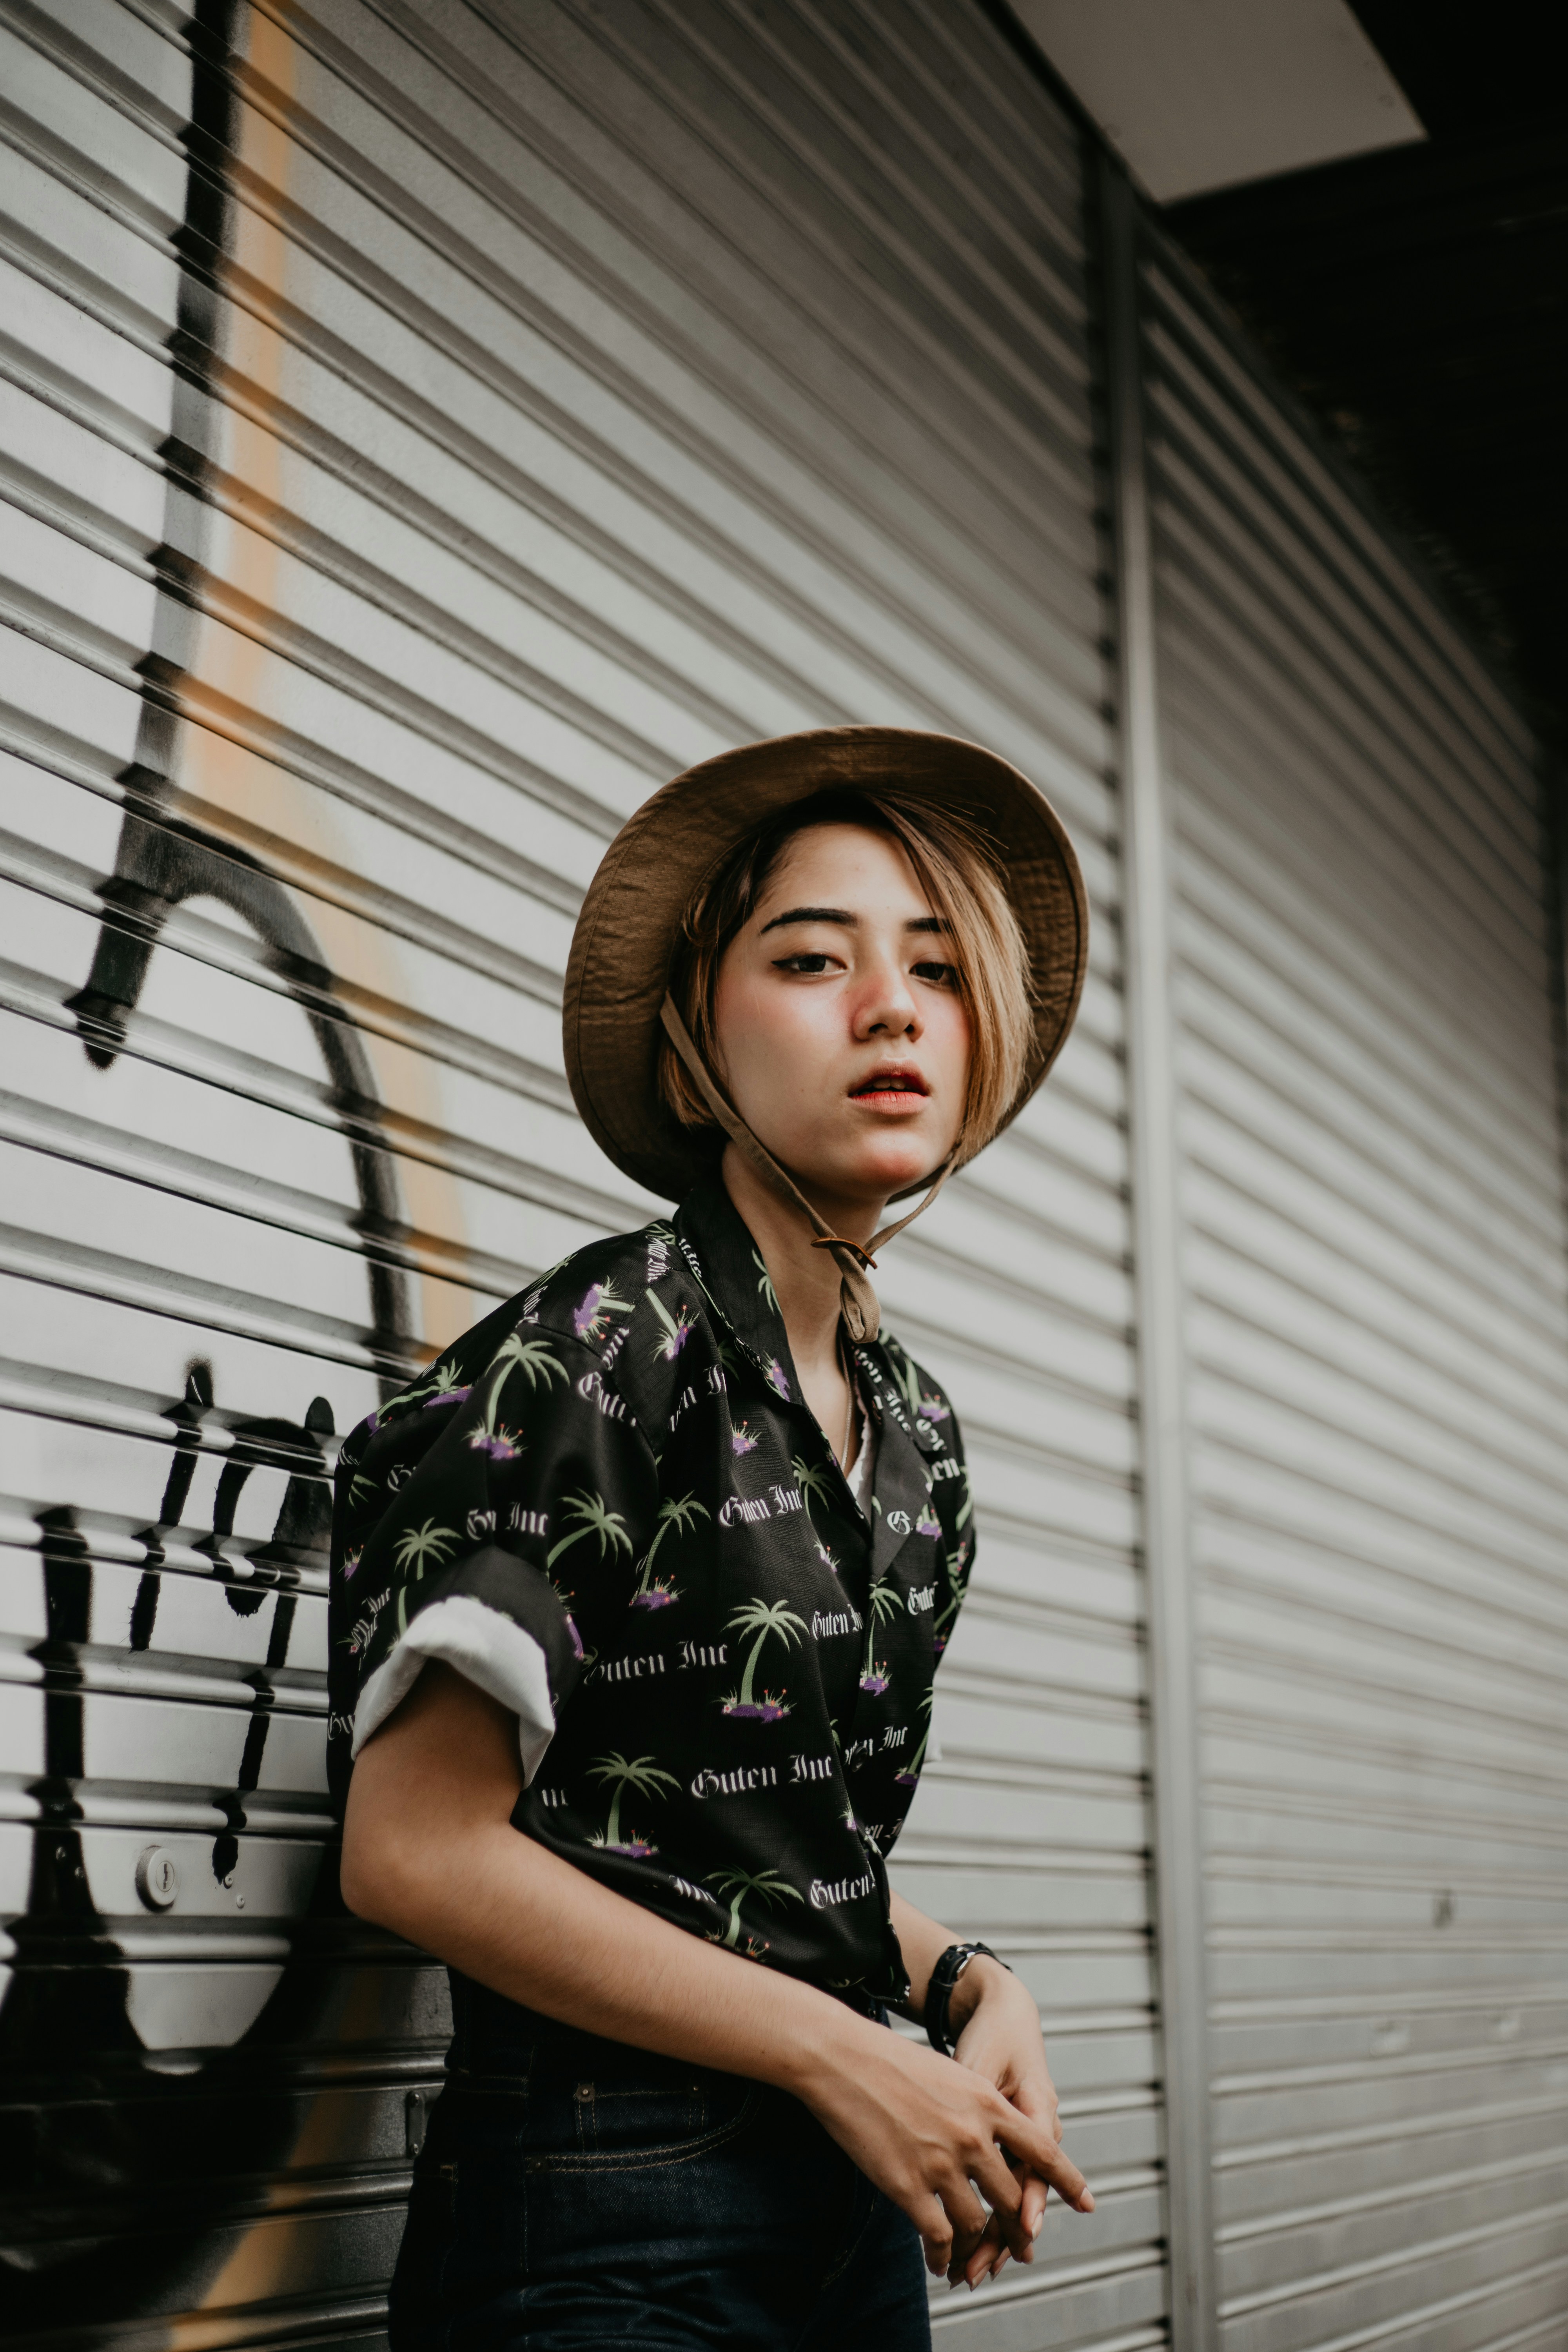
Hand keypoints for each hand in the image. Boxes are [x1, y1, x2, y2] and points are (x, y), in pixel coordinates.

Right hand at [798, 2009, 1091, 2279]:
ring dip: (975, 2246)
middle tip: (1015, 2249)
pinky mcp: (908, 2187)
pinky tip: (939, 2260)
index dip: (1068, 2181)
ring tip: (970, 2260)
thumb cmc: (894, 2062)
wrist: (845, 2059)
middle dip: (1014, 2227)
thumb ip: (979, 2109)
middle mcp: (973, 2136)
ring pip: (977, 2222)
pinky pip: (939, 2236)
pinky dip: (943, 2255)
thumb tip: (994, 2139)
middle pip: (1011, 2198)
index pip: (1044, 2150)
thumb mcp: (954, 2075)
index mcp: (989, 2103)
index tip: (1087, 2203)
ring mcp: (941, 2164)